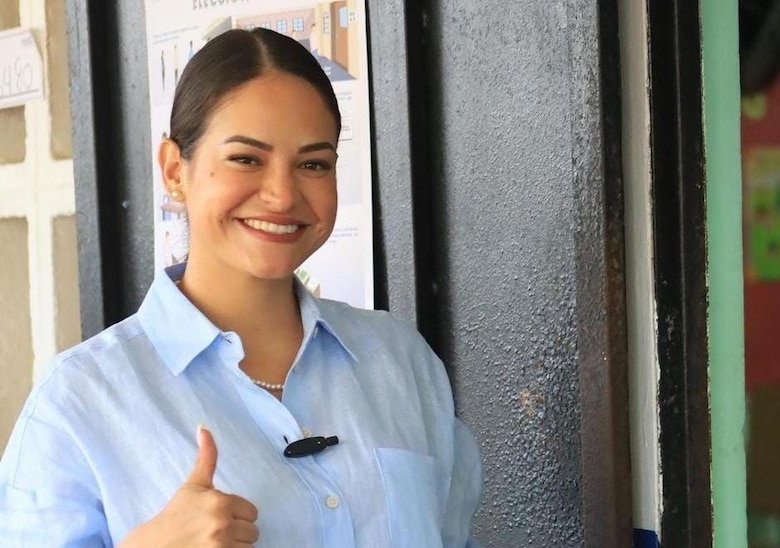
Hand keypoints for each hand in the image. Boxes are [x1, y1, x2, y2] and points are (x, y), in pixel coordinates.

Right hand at [120, 425, 258, 546]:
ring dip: (235, 546)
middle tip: (214, 532)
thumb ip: (206, 457)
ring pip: (249, 546)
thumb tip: (204, 427)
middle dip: (237, 532)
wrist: (152, 546)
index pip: (251, 512)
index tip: (217, 518)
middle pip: (253, 531)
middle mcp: (222, 523)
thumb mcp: (192, 485)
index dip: (236, 516)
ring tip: (213, 543)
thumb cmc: (175, 516)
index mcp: (219, 502)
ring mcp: (221, 546)